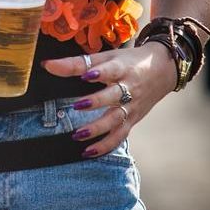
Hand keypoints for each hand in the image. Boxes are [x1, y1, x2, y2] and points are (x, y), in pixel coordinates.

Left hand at [42, 43, 176, 156]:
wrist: (163, 69)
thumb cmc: (129, 61)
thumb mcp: (107, 57)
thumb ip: (77, 62)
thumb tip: (47, 65)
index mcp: (122, 68)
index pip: (111, 70)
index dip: (99, 73)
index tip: (85, 75)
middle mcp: (129, 88)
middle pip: (115, 96)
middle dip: (97, 102)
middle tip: (77, 106)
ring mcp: (132, 106)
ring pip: (117, 120)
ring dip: (98, 129)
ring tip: (78, 135)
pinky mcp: (133, 119)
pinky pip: (120, 135)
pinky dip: (106, 146)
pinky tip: (88, 152)